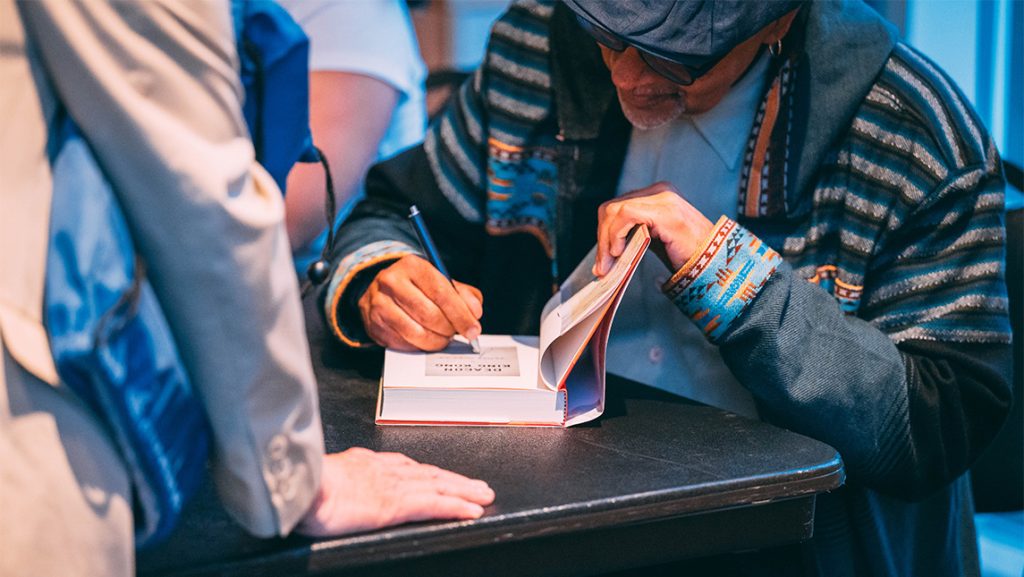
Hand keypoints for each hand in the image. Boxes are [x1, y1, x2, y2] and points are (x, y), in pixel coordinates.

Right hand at [296, 448, 494, 536]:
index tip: (441, 475)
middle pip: (429, 474)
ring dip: (464, 490)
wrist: (297, 484)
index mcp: (364, 463)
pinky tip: (471, 510)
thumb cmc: (299, 484)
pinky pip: (435, 505)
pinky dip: (456, 506)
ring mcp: (393, 486)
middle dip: (454, 479)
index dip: (427, 472)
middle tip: (477, 485)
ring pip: (439, 486)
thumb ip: (334, 480)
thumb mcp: (319, 476)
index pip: (405, 466)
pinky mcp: (397, 503)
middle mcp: (384, 470)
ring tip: (483, 496)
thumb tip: (330, 488)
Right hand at [359, 255, 482, 350]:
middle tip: (455, 333)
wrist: (380, 293)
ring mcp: (379, 304)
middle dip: (449, 330)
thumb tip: (474, 313)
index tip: (473, 329)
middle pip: (429, 315)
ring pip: (416, 333)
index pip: (441, 293)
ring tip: (442, 338)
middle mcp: (392, 281)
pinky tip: (424, 339)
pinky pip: (404, 344)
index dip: (461, 315)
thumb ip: (463, 295)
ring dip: (436, 341)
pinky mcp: (373, 325)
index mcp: (412, 266)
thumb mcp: (441, 281)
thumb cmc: (416, 288)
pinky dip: (420, 346)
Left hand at [594, 181, 713, 275]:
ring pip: (615, 211)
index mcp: (656, 195)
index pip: (617, 207)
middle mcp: (660, 191)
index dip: (604, 233)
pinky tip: (618, 252)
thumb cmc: (688, 256)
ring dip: (606, 240)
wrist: (716, 263)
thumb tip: (604, 254)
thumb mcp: (654, 242)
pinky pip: (626, 215)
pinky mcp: (665, 211)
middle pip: (612, 208)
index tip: (603, 260)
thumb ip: (632, 238)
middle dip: (602, 238)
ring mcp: (663, 198)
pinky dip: (616, 234)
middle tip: (602, 266)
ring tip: (609, 263)